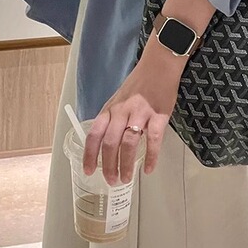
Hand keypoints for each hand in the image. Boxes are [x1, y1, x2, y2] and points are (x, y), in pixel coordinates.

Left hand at [82, 35, 185, 185]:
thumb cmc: (139, 84)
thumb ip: (113, 119)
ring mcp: (140, 113)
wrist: (159, 66)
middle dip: (108, 166)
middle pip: (110, 143)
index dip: (89, 155)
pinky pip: (154, 140)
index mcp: (110, 109)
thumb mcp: (118, 99)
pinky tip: (149, 169)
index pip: (94, 134)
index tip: (88, 171)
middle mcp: (122, 111)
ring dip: (127, 164)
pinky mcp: (159, 115)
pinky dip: (151, 157)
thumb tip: (108, 145)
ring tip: (126, 178)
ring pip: (129, 144)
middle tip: (111, 181)